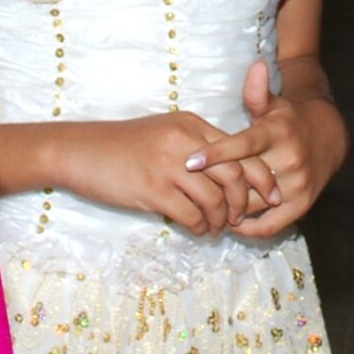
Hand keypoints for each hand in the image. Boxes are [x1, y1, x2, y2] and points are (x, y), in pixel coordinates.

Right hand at [52, 111, 267, 235]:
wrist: (80, 151)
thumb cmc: (123, 145)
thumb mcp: (165, 133)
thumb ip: (196, 147)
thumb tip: (227, 176)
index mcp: (192, 125)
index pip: (241, 150)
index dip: (261, 176)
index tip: (272, 195)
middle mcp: (185, 141)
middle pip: (235, 175)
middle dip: (245, 202)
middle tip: (241, 218)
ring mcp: (168, 165)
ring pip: (214, 199)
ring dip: (221, 220)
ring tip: (216, 227)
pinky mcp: (152, 189)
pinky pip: (190, 215)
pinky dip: (200, 227)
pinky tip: (197, 229)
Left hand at [184, 61, 348, 237]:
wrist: (328, 138)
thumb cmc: (288, 120)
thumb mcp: (274, 104)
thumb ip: (257, 92)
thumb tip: (255, 66)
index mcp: (277, 132)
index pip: (244, 144)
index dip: (217, 154)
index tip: (190, 161)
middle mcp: (289, 159)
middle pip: (245, 179)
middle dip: (216, 186)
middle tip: (186, 191)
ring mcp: (297, 184)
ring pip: (254, 203)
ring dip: (228, 208)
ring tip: (203, 208)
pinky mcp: (303, 204)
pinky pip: (272, 225)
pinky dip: (249, 229)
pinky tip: (230, 224)